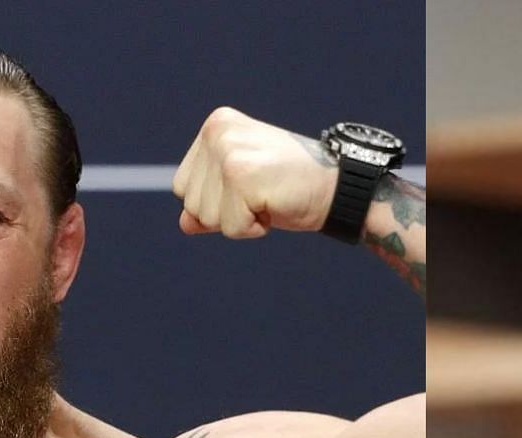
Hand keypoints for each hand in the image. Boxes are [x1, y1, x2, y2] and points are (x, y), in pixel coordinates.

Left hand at [171, 107, 335, 237]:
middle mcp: (218, 132)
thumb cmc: (292, 186)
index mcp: (216, 125)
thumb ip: (211, 202)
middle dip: (227, 212)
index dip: (217, 201)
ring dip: (241, 220)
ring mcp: (229, 152)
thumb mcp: (243, 189)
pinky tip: (274, 206)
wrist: (337, 186)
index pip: (183, 186)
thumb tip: (184, 224)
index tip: (252, 186)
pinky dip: (254, 229)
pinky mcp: (241, 176)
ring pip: (207, 218)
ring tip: (268, 198)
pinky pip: (231, 228)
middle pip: (192, 204)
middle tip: (263, 193)